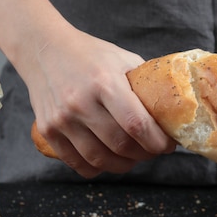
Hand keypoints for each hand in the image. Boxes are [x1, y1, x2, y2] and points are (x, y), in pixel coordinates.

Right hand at [22, 27, 175, 177]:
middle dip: (144, 154)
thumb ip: (143, 85)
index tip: (167, 145)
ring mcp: (62, 119)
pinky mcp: (48, 130)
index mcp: (105, 82)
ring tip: (133, 158)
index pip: (137, 124)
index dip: (157, 142)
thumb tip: (172, 111)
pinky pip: (77, 163)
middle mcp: (81, 102)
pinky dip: (97, 169)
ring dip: (123, 165)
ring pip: (100, 159)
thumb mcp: (122, 59)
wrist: (43, 48)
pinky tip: (109, 160)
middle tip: (153, 150)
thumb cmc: (90, 55)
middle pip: (121, 145)